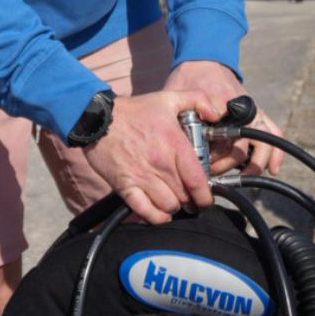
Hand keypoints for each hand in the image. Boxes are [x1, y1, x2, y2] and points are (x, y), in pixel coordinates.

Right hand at [83, 88, 217, 224]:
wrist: (99, 118)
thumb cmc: (135, 111)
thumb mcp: (169, 98)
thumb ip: (198, 100)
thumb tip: (215, 114)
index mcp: (174, 144)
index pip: (197, 180)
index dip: (206, 195)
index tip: (207, 197)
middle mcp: (160, 164)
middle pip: (185, 196)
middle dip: (192, 200)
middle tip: (191, 197)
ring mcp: (142, 177)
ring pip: (168, 206)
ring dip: (175, 207)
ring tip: (175, 200)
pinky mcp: (126, 187)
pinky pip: (145, 212)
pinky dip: (156, 217)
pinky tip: (160, 211)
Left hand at [165, 61, 284, 177]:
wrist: (203, 60)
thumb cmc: (189, 79)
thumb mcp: (177, 94)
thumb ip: (181, 115)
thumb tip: (182, 143)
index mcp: (220, 103)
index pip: (222, 139)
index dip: (211, 157)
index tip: (200, 165)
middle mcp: (240, 107)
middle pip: (240, 147)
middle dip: (226, 165)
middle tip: (213, 174)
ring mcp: (252, 109)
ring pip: (263, 142)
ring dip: (253, 164)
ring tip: (242, 177)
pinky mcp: (258, 112)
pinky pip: (274, 131)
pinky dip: (276, 152)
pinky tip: (272, 169)